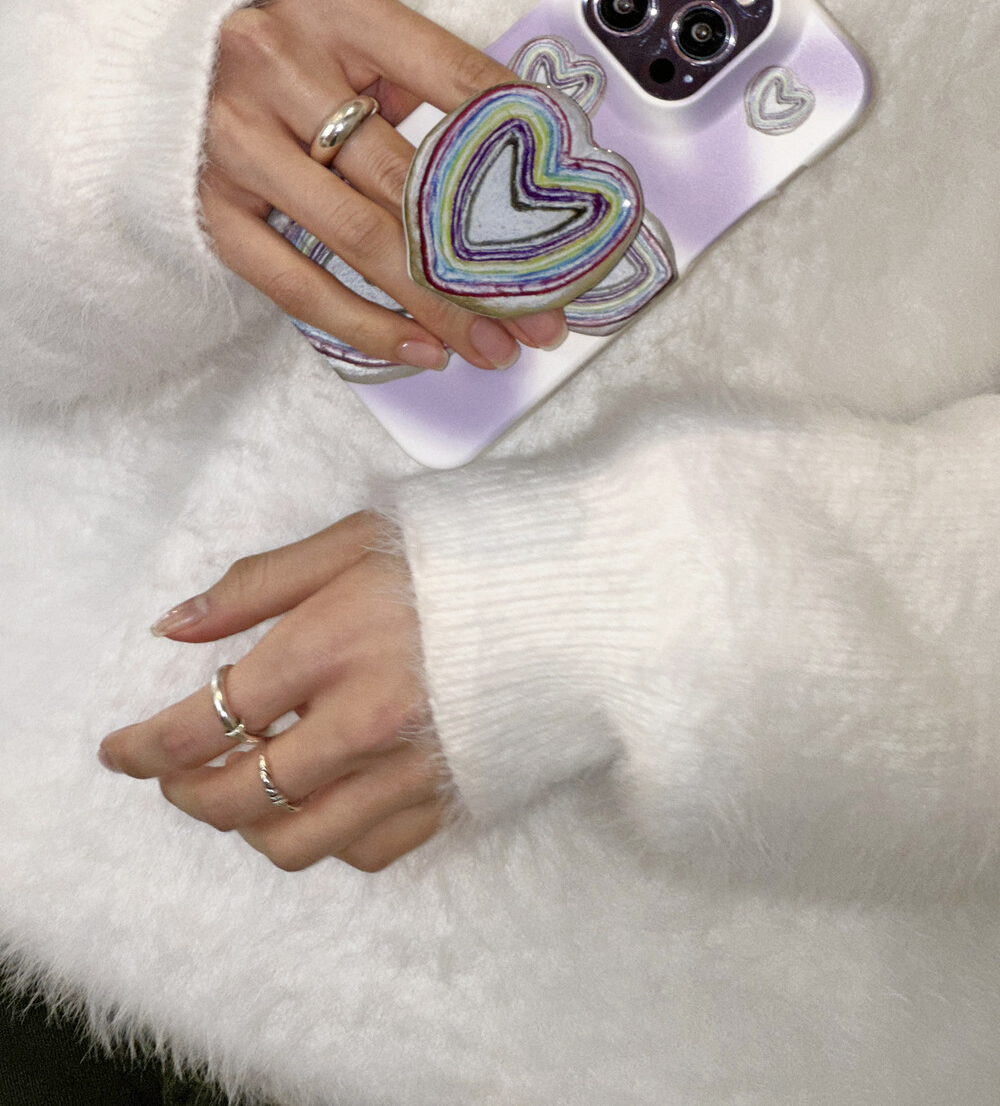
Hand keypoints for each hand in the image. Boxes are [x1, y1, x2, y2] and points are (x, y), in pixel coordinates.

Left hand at [99, 513, 449, 873]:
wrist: (582, 594)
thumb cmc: (466, 554)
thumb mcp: (357, 539)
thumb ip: (259, 584)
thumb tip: (174, 625)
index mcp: (334, 644)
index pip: (208, 718)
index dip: (146, 746)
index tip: (120, 752)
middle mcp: (365, 721)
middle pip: (239, 797)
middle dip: (185, 792)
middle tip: (176, 772)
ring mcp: (410, 771)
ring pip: (294, 842)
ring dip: (247, 825)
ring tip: (243, 787)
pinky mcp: (450, 799)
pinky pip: (365, 852)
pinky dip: (325, 835)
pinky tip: (322, 795)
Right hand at [202, 0, 566, 370]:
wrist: (154, 53)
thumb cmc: (277, 42)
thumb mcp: (346, 22)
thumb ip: (417, 73)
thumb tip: (520, 152)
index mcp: (334, 6)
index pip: (454, 75)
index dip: (522, 141)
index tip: (571, 198)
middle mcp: (277, 67)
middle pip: (408, 180)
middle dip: (485, 260)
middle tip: (542, 311)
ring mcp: (236, 143)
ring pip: (359, 240)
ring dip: (436, 307)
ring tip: (493, 345)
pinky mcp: (211, 208)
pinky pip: (297, 285)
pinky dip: (366, 327)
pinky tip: (420, 350)